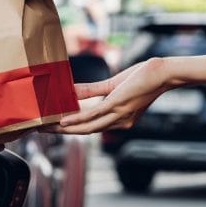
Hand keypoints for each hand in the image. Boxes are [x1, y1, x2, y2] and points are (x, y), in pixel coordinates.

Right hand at [53, 58, 171, 133]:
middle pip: (85, 131)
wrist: (163, 73)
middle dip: (62, 133)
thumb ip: (92, 90)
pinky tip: (63, 121)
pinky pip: (93, 115)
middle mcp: (119, 123)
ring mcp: (118, 115)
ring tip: (47, 128)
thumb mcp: (113, 85)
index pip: (90, 127)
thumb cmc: (142, 77)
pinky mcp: (117, 105)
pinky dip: (76, 119)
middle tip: (42, 131)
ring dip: (65, 129)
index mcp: (119, 120)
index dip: (70, 130)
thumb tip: (71, 91)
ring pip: (87, 127)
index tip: (52, 128)